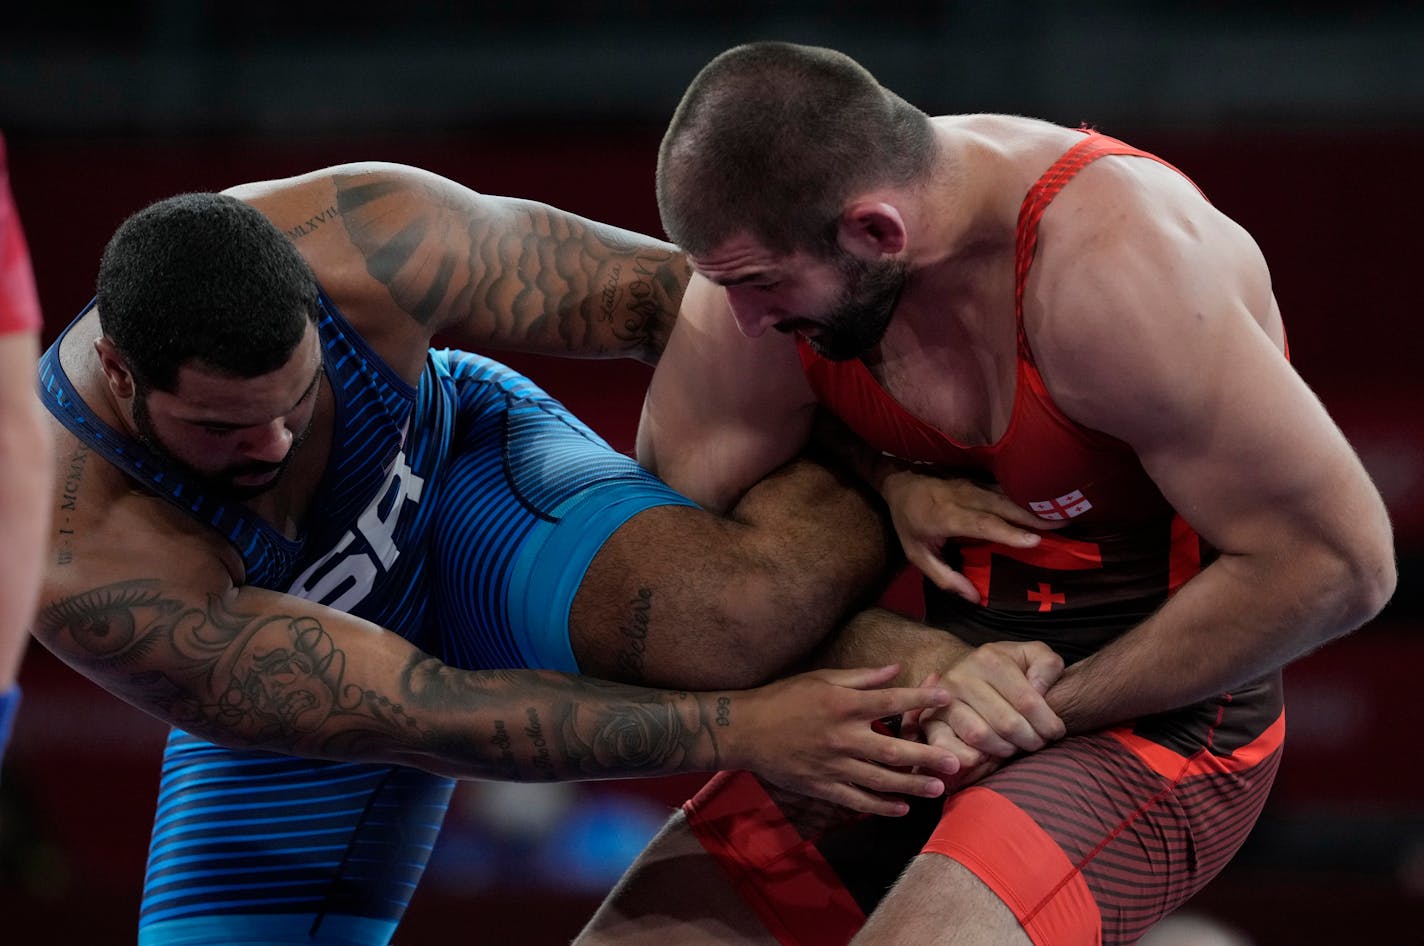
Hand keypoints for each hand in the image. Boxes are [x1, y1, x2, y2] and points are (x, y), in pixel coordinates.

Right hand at [727, 664, 958, 816]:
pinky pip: (857, 800)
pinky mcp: (822, 786)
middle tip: (956, 760)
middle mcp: (842, 736)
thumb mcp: (822, 678)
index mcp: (843, 705)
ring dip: (912, 784)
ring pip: (880, 779)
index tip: (948, 697)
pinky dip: (881, 806)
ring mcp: (833, 765)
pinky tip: (902, 808)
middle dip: (928, 755)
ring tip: (938, 788)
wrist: (745, 730)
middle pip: (894, 748)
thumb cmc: (784, 698)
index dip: (921, 698)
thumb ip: (862, 677)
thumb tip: (896, 669)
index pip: (891, 702)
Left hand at [879, 469, 1061, 600]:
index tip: (1034, 540)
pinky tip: (1047, 503)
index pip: (981, 523)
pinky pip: (1006, 489)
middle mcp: (964, 497)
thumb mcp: (916, 555)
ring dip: (1035, 504)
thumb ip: (944, 578)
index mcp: (947, 516)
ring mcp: (972, 485)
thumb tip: (974, 598)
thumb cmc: (909, 522)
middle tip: (1064, 524)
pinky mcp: (979, 480)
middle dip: (1033, 516)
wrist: (900, 481)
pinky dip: (1027, 496)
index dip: (1008, 531)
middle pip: (1002, 505)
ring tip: (1063, 513)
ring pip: (1008, 494)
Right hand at [916, 641, 1064, 778]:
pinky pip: (947, 745)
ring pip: (980, 736)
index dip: (1048, 724)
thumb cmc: (1006, 668)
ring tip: (1015, 747)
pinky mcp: (930, 719)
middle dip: (1031, 740)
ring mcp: (943, 699)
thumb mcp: (1032, 655)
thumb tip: (1040, 689)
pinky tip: (986, 759)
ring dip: (1005, 750)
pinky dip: (967, 758)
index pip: (1028, 701)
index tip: (1057, 732)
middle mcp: (962, 676)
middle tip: (1039, 743)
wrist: (965, 670)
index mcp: (989, 659)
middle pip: (1007, 723)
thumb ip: (1046, 665)